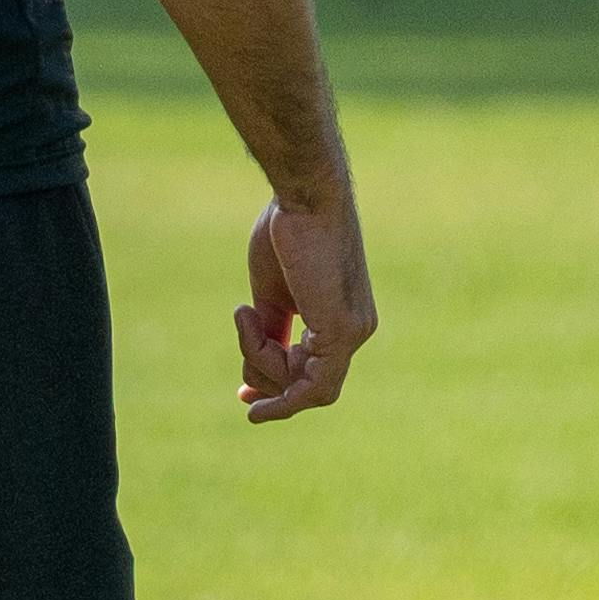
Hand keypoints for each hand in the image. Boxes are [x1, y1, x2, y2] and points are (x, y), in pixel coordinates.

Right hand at [240, 194, 374, 421]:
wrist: (303, 197)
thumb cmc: (285, 230)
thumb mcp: (272, 291)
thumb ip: (271, 329)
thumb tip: (253, 368)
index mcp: (341, 316)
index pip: (314, 372)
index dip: (278, 388)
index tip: (242, 395)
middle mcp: (356, 329)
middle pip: (306, 385)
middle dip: (264, 377)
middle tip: (244, 344)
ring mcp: (353, 333)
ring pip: (304, 386)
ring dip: (260, 362)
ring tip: (247, 312)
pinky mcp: (342, 332)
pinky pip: (312, 385)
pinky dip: (283, 399)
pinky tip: (254, 402)